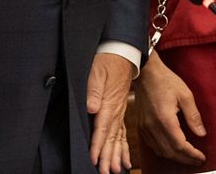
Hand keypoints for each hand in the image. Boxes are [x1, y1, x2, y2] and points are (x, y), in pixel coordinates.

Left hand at [87, 53, 134, 172]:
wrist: (124, 53)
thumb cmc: (108, 61)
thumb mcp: (97, 71)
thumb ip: (94, 90)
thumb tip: (92, 107)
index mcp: (109, 103)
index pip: (102, 128)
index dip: (97, 144)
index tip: (94, 158)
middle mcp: (116, 111)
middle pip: (111, 138)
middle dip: (107, 156)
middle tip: (104, 172)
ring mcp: (120, 112)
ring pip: (117, 138)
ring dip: (115, 156)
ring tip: (114, 171)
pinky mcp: (120, 111)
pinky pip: (122, 133)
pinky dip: (123, 148)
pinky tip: (124, 161)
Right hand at [134, 55, 205, 164]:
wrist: (146, 73)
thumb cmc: (166, 81)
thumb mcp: (185, 95)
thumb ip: (193, 116)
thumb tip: (202, 133)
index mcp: (165, 119)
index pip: (180, 145)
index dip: (192, 154)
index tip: (201, 157)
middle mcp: (153, 127)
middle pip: (170, 152)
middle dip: (185, 159)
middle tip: (197, 160)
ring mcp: (145, 127)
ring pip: (160, 151)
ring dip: (175, 157)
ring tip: (187, 156)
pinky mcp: (141, 126)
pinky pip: (152, 145)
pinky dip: (164, 150)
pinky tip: (172, 148)